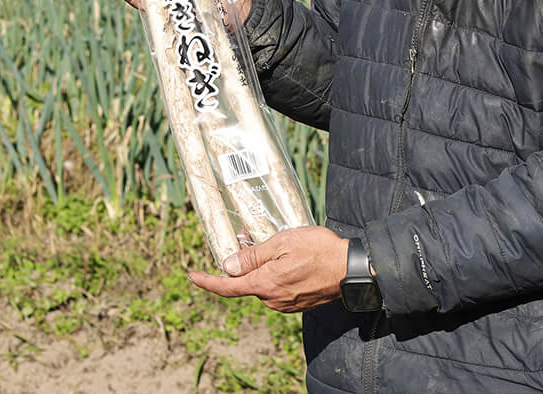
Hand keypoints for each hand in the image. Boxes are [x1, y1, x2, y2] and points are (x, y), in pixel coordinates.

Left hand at [188, 226, 349, 312]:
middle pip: (247, 282)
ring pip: (264, 284)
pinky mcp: (297, 303)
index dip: (207, 282)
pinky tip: (291, 260)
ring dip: (263, 269)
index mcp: (264, 284)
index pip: (227, 287)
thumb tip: (228, 266)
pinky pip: (278, 289)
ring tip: (280, 246)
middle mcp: (271, 299)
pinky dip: (276, 275)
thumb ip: (253, 256)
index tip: (192, 276)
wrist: (349, 270)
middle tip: (249, 239)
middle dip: (244, 264)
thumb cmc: (318, 250)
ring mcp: (285, 303)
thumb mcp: (282, 243)